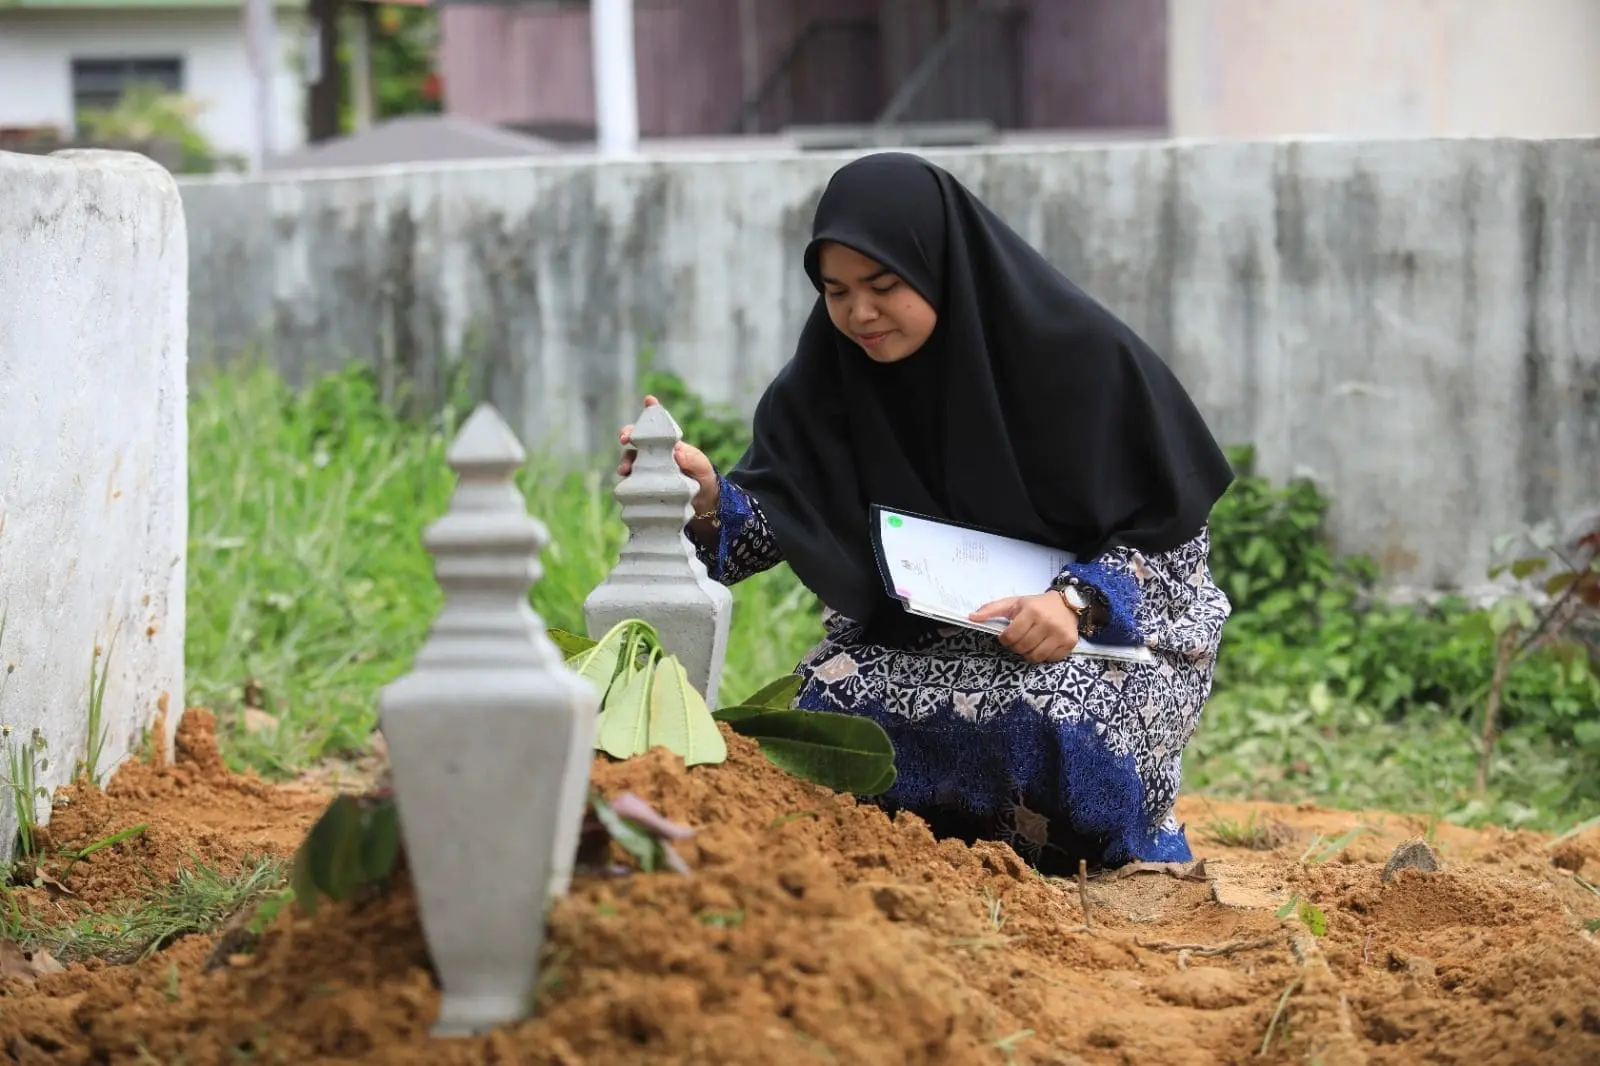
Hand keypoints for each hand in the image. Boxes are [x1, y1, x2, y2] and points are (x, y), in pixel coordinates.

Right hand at [618, 394, 719, 514]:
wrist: (703, 502)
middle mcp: (654, 453)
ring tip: (623, 470)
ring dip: (624, 461)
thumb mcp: (702, 467)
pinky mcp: (644, 485)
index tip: (649, 400)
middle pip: (636, 438)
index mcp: (668, 443)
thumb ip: (692, 459)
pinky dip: (626, 481)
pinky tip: (625, 485)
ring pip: (630, 459)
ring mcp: (647, 469)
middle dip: (628, 434)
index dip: (651, 410)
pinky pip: (631, 481)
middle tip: (624, 438)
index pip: (658, 424)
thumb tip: (677, 452)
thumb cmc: (703, 477)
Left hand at [970, 592, 1079, 663]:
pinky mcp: (1069, 643)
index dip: (1005, 639)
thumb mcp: (1014, 602)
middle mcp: (1047, 623)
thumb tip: (971, 617)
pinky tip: (1043, 645)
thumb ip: (992, 609)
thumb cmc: (1036, 605)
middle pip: (1022, 648)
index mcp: (1031, 611)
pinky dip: (1043, 656)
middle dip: (1016, 646)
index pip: (1010, 636)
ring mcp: (1060, 634)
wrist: (1067, 604)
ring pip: (1035, 657)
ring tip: (1030, 642)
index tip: (1008, 635)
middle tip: (1020, 638)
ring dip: (1028, 653)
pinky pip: (1049, 659)